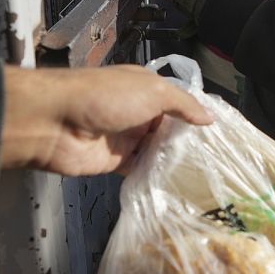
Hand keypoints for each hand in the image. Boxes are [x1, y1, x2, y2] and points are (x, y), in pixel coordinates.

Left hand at [0, 64, 211, 175]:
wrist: (56, 122)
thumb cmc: (104, 97)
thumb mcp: (153, 90)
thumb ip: (183, 104)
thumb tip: (209, 118)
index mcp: (144, 87)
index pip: (176, 102)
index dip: (195, 115)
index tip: (218, 133)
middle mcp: (136, 111)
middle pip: (168, 128)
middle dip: (187, 142)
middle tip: (216, 159)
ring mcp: (124, 138)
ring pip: (155, 151)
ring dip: (172, 161)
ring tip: (202, 176)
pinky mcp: (113, 162)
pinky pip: (139, 171)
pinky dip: (153, 177)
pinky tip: (174, 185)